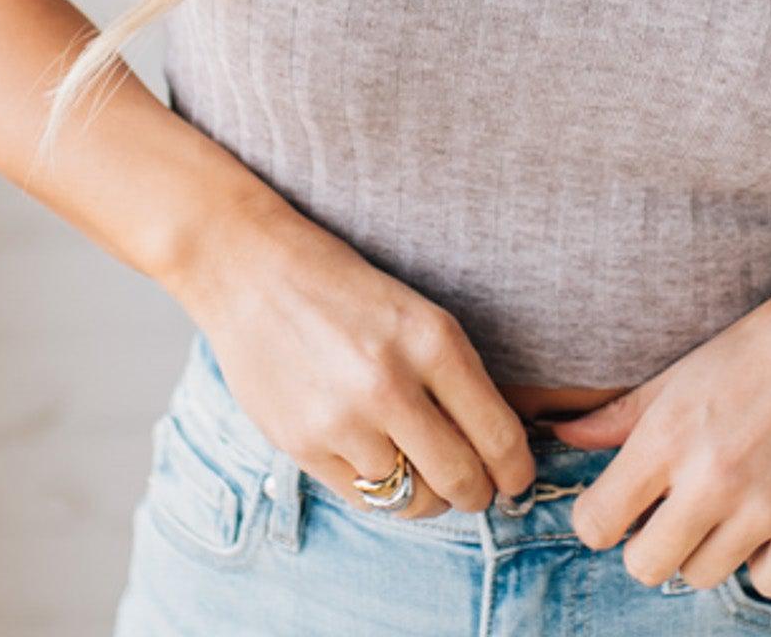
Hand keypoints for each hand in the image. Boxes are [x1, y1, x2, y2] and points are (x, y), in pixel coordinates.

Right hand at [174, 191, 538, 520]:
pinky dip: (381, 492)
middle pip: (461, 480)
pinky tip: (382, 467)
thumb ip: (456, 376)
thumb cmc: (346, 289)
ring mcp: (343, 421)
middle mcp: (391, 384)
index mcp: (433, 340)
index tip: (517, 479)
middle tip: (478, 490)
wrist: (253, 272)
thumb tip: (499, 446)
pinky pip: (364, 499)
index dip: (516, 471)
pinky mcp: (303, 446)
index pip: (498, 435)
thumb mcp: (417, 313)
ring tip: (425, 475)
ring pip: (413, 499)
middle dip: (478, 494)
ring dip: (428, 497)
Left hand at [539, 280, 770, 599]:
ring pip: (702, 575)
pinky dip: (763, 559)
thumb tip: (563, 435)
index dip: (600, 518)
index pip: (596, 524)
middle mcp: (711, 479)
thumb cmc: (759, 345)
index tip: (619, 503)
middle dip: (649, 541)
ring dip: (706, 546)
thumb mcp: (681, 372)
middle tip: (672, 506)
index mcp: (669, 436)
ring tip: (726, 500)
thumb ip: (620, 415)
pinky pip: (766, 582)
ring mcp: (764, 509)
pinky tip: (767, 517)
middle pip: (644, 566)